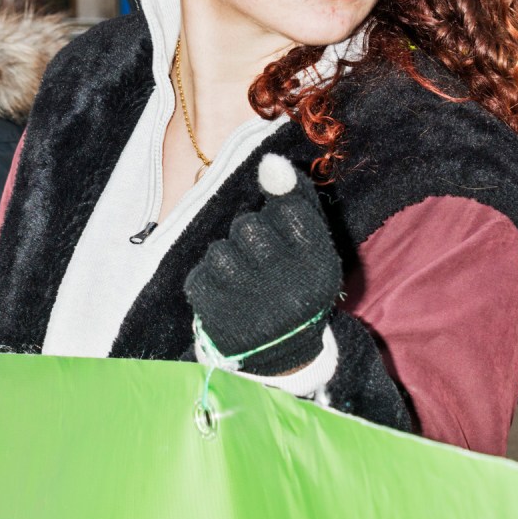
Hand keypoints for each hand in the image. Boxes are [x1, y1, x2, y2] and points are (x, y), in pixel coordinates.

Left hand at [183, 157, 343, 377]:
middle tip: (259, 256)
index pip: (287, 208)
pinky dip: (208, 281)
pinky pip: (199, 277)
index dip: (277, 212)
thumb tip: (270, 163)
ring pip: (218, 251)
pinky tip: (226, 295)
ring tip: (242, 277)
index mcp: (319, 265)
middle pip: (246, 226)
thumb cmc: (296, 282)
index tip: (281, 230)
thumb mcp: (312, 245)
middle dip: (247, 234)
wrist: (283, 355)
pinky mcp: (220, 321)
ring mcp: (252, 307)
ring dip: (225, 258)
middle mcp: (289, 288)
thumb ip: (297, 198)